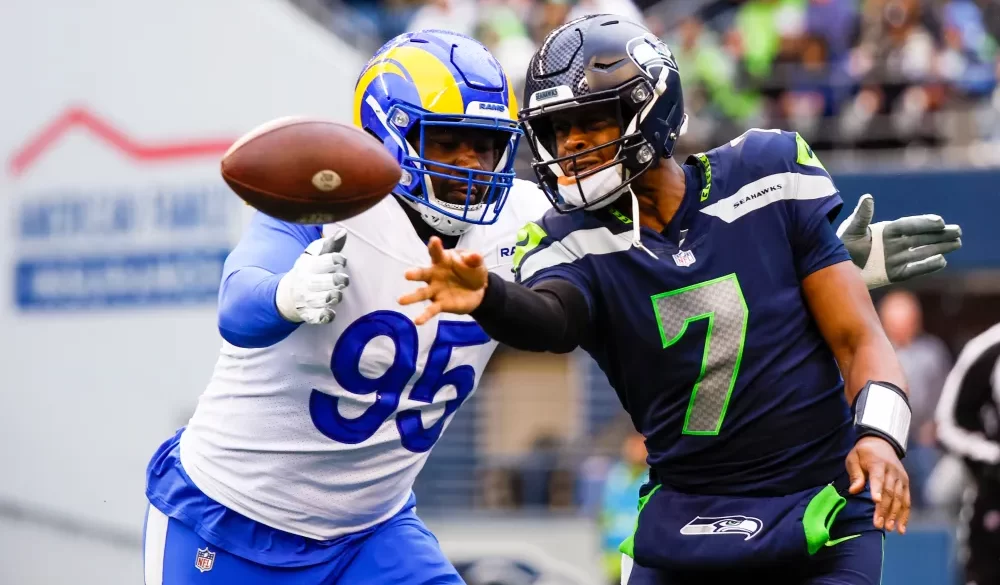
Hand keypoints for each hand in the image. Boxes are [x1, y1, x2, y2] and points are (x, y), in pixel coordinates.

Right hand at [275, 229, 349, 324]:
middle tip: (343, 280)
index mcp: (307, 266)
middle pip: (320, 282)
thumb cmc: (309, 272)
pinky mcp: (309, 314)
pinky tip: (330, 313)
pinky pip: (317, 317)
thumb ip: (330, 245)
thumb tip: (343, 232)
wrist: (288, 295)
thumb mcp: (315, 256)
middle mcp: (305, 283)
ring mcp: (306, 300)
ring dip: (331, 297)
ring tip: (336, 294)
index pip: (321, 261)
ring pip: (320, 300)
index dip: (335, 260)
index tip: (342, 261)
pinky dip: (324, 316)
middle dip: (335, 281)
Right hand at [398, 236, 487, 324]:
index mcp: (442, 261)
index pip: (437, 253)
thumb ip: (474, 259)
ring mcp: (436, 290)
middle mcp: (434, 275)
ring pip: (422, 293)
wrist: (479, 290)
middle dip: (415, 274)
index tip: (434, 241)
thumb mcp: (477, 263)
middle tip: (407, 275)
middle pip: (423, 273)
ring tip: (400, 300)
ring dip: (411, 297)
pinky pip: (431, 310)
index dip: (435, 247)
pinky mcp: (440, 304)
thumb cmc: (472, 271)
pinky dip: (424, 316)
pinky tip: (417, 321)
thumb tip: (474, 255)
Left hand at [837, 194, 961, 288]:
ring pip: (921, 252)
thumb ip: (861, 216)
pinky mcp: (893, 274)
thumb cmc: (840, 245)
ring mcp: (894, 259)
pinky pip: (913, 270)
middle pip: (920, 238)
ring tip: (957, 243)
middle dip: (939, 235)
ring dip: (939, 248)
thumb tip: (868, 198)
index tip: (939, 221)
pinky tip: (943, 261)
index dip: (923, 223)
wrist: (834, 268)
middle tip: (958, 231)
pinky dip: (927, 266)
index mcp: (885, 230)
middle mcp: (893, 244)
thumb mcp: (850, 229)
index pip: (908, 225)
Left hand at [845, 436, 910, 533]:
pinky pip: (907, 501)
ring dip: (895, 515)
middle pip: (889, 492)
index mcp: (878, 463)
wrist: (882, 443)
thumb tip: (853, 490)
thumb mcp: (854, 458)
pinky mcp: (906, 484)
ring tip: (889, 529)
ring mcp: (901, 478)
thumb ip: (855, 474)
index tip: (875, 501)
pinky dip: (905, 515)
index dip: (877, 490)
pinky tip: (901, 528)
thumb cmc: (863, 453)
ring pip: (900, 499)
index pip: (878, 478)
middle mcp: (893, 472)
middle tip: (878, 525)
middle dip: (884, 510)